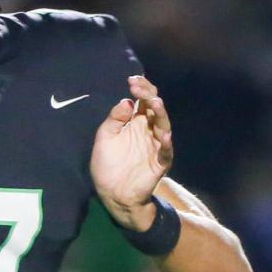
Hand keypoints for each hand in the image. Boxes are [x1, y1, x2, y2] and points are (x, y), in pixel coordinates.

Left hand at [90, 75, 173, 230]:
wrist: (112, 192)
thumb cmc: (108, 163)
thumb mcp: (105, 136)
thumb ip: (114, 119)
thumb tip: (126, 101)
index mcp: (135, 123)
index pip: (142, 101)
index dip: (140, 89)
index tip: (132, 79)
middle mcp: (148, 131)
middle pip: (155, 109)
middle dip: (149, 95)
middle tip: (140, 86)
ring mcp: (156, 145)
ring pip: (163, 126)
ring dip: (160, 113)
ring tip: (154, 102)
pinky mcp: (160, 162)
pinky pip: (166, 151)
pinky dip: (165, 143)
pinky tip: (163, 135)